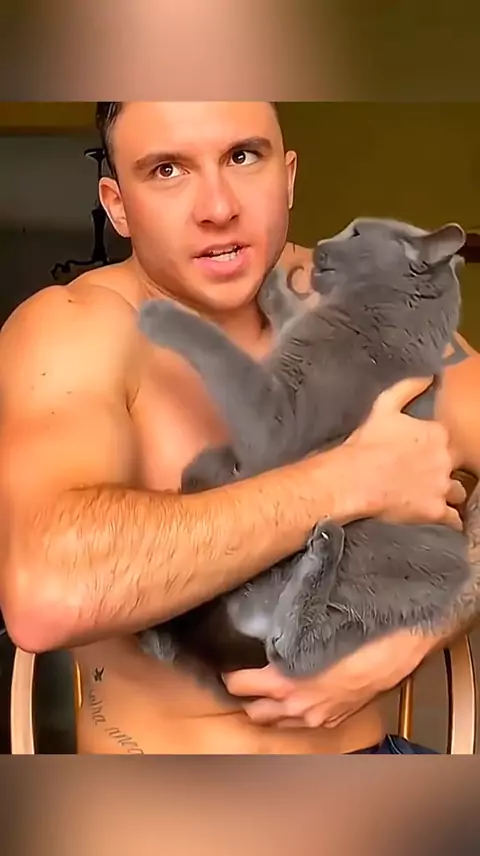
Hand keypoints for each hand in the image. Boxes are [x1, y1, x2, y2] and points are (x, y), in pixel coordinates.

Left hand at [223, 629, 436, 728]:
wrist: (389, 653)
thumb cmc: (350, 637)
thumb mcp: (309, 634)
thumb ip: (284, 641)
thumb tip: (265, 634)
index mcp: (284, 683)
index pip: (241, 685)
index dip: (232, 677)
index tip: (228, 669)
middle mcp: (295, 706)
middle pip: (256, 713)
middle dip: (248, 701)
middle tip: (245, 686)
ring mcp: (315, 717)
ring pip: (279, 724)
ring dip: (271, 712)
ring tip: (267, 697)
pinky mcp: (334, 720)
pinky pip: (304, 725)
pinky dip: (295, 717)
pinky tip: (298, 703)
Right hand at [345, 377, 465, 529]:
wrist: (351, 480)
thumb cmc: (365, 444)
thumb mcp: (383, 407)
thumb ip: (408, 388)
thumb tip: (429, 376)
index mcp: (436, 434)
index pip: (448, 441)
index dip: (435, 448)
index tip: (422, 454)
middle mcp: (444, 459)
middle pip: (456, 467)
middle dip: (443, 471)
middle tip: (423, 476)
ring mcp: (441, 486)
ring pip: (458, 492)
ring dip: (447, 495)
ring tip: (430, 497)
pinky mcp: (434, 511)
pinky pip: (454, 519)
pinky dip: (449, 519)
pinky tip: (439, 518)